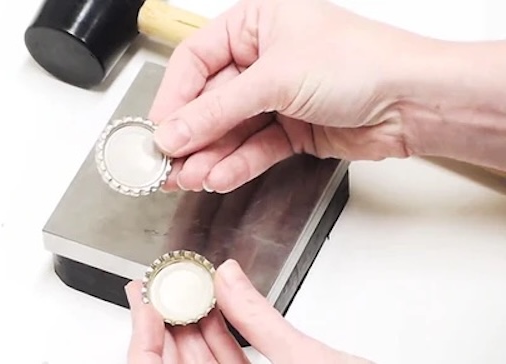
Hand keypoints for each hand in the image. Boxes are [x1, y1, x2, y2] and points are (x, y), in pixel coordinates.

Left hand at [125, 259, 372, 362]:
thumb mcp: (309, 361)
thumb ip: (260, 319)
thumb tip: (228, 276)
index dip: (145, 331)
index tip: (142, 295)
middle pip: (179, 363)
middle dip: (169, 319)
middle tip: (162, 282)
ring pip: (205, 363)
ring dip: (195, 325)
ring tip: (187, 288)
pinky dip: (222, 337)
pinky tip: (219, 309)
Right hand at [148, 0, 436, 192]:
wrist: (414, 101)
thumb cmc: (361, 62)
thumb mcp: (275, 79)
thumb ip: (217, 110)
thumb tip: (172, 131)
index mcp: (255, 25)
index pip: (195, 60)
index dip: (174, 97)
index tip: (157, 129)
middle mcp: (263, 59)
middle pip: (210, 100)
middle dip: (189, 134)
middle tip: (166, 163)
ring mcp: (277, 96)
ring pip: (230, 129)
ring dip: (209, 155)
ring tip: (188, 177)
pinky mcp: (291, 129)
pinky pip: (254, 148)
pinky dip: (237, 164)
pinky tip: (219, 176)